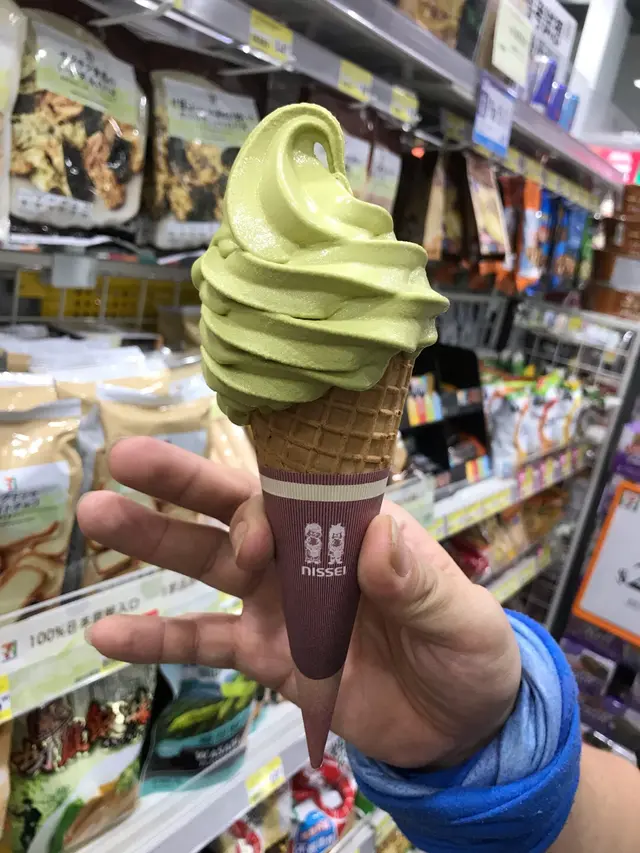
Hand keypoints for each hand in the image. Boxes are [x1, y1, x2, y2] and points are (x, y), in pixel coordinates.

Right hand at [78, 437, 520, 768]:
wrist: (459, 725)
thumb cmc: (467, 650)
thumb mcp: (460, 616)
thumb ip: (420, 582)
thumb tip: (378, 539)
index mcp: (354, 529)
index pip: (301, 495)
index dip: (268, 508)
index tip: (255, 544)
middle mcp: (308, 556)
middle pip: (238, 512)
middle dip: (183, 484)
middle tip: (124, 459)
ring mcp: (280, 604)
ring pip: (209, 564)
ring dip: (154, 542)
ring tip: (96, 516)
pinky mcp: (268, 655)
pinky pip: (206, 643)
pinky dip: (159, 638)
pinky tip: (107, 633)